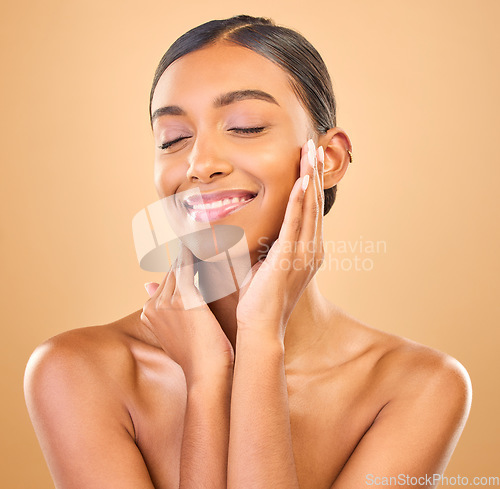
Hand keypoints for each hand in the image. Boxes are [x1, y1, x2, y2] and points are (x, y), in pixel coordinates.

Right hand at [140, 243, 234, 382]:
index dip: (179, 267)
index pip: (166, 281)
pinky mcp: (184, 298)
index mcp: (150, 312)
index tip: (190, 252)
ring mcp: (166, 301)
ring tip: (203, 237)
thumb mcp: (179, 334)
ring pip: (179, 267)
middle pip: (171, 273)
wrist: (207, 374)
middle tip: (198, 238)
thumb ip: (169, 313)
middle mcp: (154, 305)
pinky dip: (194, 253)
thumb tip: (152, 288)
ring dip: (189, 252)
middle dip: (184, 257)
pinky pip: (188, 267)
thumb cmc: (199, 357)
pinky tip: (202, 242)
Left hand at [236, 139, 324, 341]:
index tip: (308, 161)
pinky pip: (294, 222)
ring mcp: (303, 253)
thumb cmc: (259, 300)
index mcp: (306, 250)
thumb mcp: (265, 265)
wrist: (260, 327)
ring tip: (311, 151)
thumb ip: (265, 245)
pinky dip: (298, 200)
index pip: (309, 210)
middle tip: (314, 145)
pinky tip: (302, 179)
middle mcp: (311, 249)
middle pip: (314, 202)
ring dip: (310, 177)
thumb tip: (252, 230)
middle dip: (314, 172)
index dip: (310, 183)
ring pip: (308, 207)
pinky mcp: (289, 256)